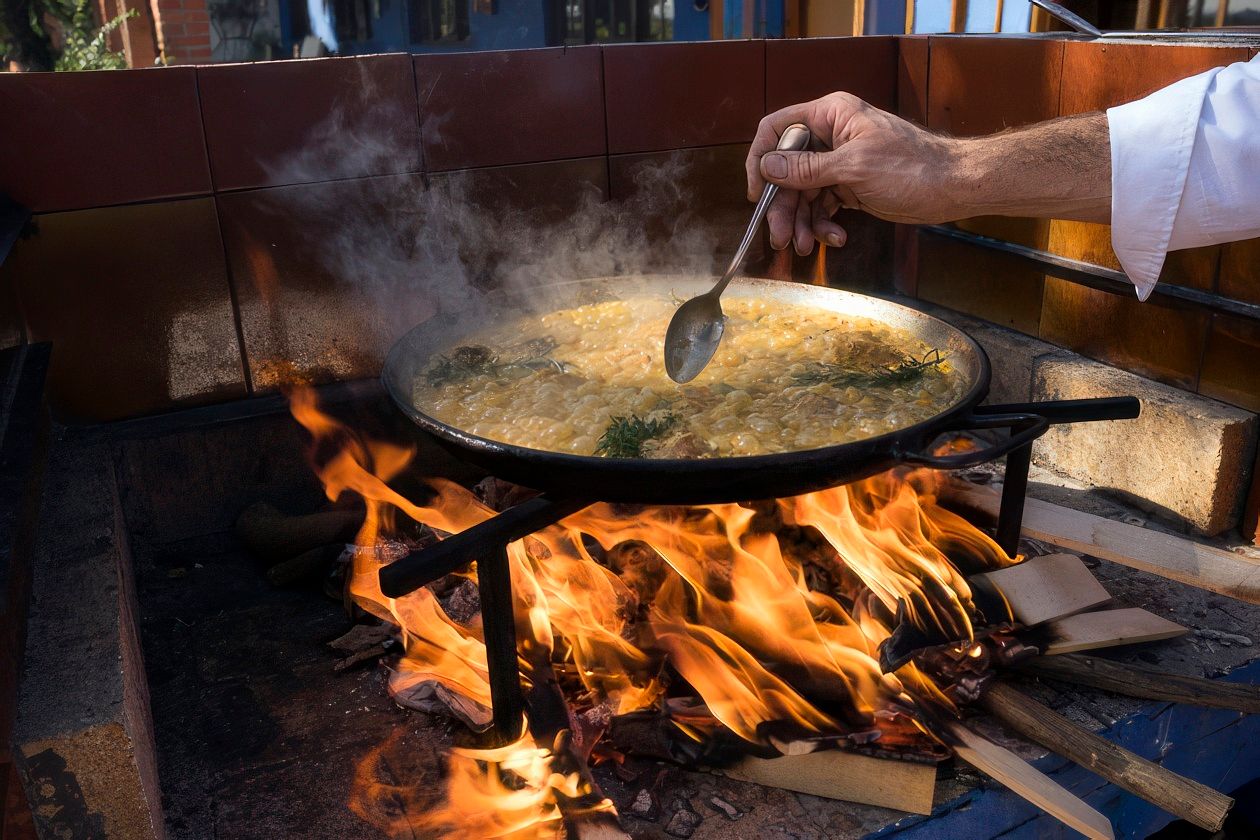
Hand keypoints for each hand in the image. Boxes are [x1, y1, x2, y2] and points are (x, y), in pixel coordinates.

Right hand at [746, 93, 963, 253]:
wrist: (952, 188)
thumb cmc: (912, 166)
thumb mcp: (853, 167)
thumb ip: (806, 169)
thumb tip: (767, 166)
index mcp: (830, 115)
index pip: (777, 129)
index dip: (761, 159)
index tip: (757, 193)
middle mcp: (830, 136)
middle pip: (786, 170)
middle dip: (783, 207)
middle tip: (780, 239)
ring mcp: (839, 163)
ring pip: (802, 194)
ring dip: (801, 222)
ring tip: (805, 247)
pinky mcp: (849, 187)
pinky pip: (822, 206)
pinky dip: (824, 225)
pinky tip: (836, 238)